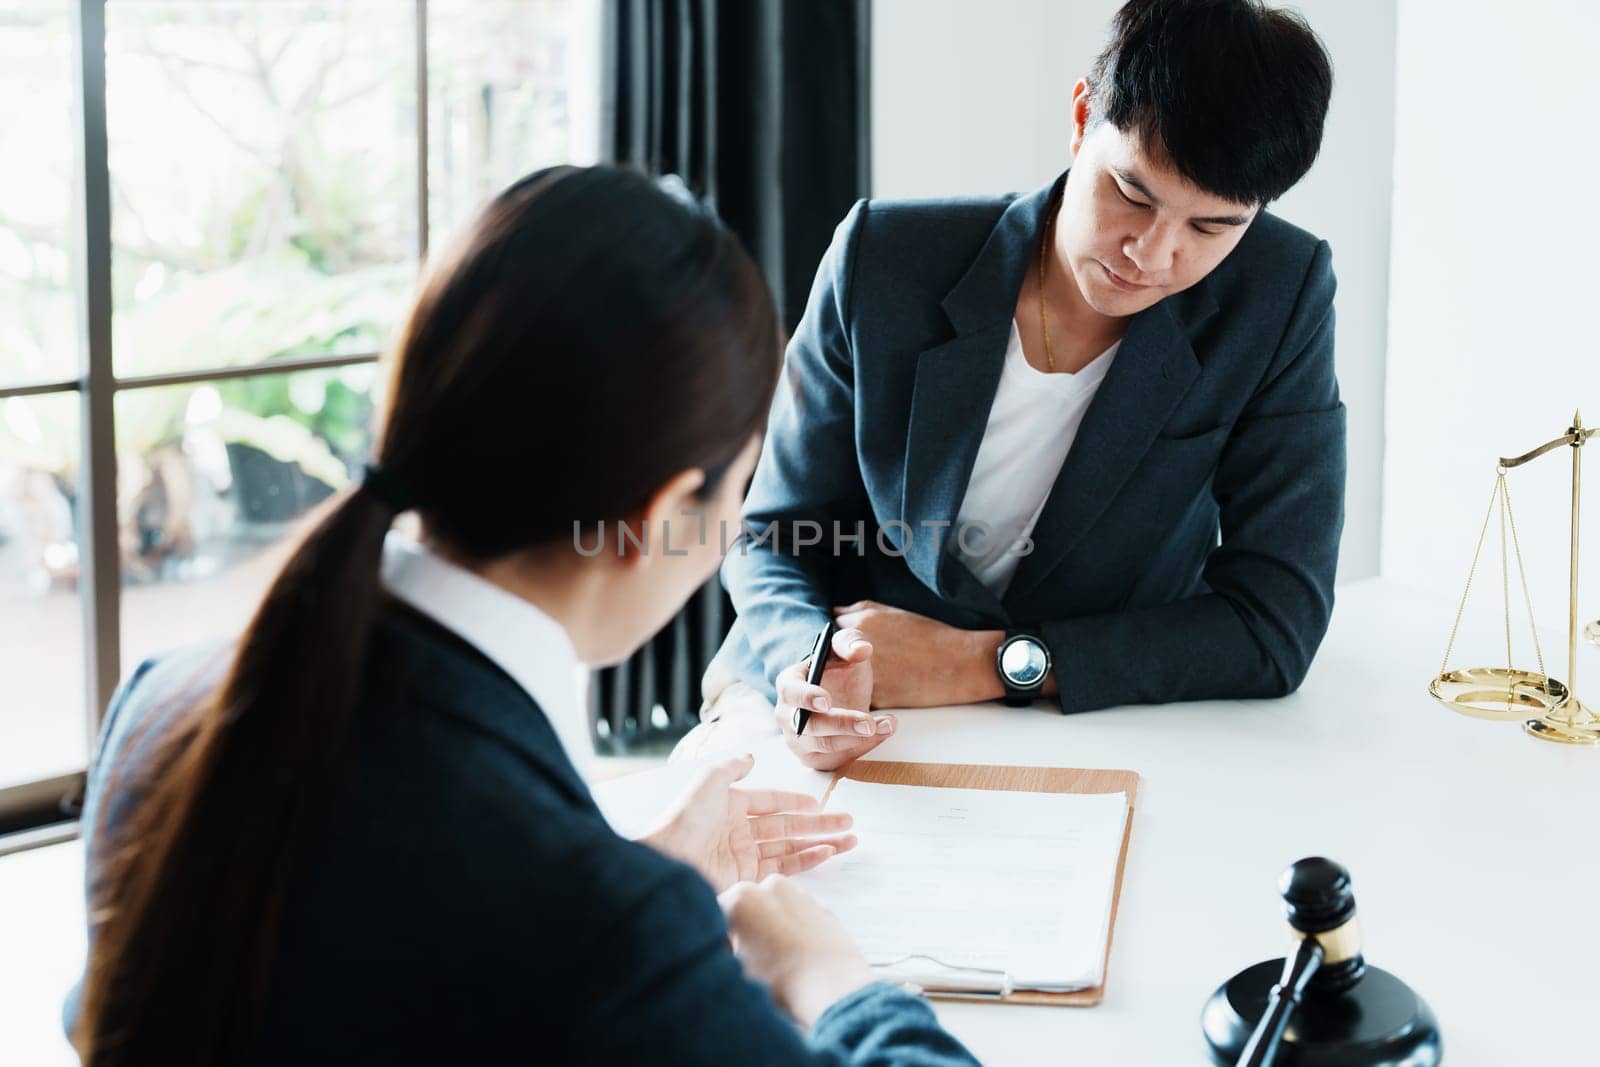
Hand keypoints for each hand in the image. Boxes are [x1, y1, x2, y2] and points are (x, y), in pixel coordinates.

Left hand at [640, 754, 856, 892]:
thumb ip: (732, 768)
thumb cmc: (684, 818)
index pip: (771, 802)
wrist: (667, 860)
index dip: (795, 802)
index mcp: (731, 806)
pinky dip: (807, 860)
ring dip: (820, 843)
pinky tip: (827, 853)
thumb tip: (751, 757)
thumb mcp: (708, 781)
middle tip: (848, 822)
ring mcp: (744, 856)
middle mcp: (739, 831)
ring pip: (791, 848)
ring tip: (849, 840)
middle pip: (787, 826)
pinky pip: (783, 867)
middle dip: (819, 825)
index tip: (819, 803)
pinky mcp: (747, 878)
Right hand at [720, 874, 874, 1027]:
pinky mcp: (821, 906)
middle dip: (745, 929)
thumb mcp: (736, 970)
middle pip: (746, 906)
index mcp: (741, 899)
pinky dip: (794, 930)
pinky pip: (799, 916)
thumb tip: (725, 951)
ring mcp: (800, 894)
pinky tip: (797, 956)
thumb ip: (724, 953)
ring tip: (778, 960)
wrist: (832, 986)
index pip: (717, 915)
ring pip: (774, 908)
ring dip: (771, 927)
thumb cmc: (782, 981)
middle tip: (752, 960)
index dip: (719, 940)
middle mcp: (770, 887)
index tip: (728, 958)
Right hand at [775, 625, 895, 770]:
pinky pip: (835, 760)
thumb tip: (862, 649)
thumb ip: (851, 642)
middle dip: (841, 725)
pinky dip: (860, 749)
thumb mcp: (844, 649)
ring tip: (888, 724)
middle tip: (870, 723)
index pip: (791, 692)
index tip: (827, 701)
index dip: (807, 698)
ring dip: (858, 740)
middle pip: (808, 727)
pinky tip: (880, 734)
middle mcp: (787, 715)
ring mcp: (797, 740)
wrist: (839, 692)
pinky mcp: (813, 757)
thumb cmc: (837, 668)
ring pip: (824, 748)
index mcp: (788, 683)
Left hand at [833, 600, 1003, 707]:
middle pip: (832, 656)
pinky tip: (881, 688)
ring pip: (844, 679)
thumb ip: (860, 611)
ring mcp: (865, 677)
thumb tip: (835, 614)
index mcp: (861, 625)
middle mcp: (856, 651)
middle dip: (838, 659)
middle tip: (854, 660)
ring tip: (869, 675)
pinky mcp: (875, 699)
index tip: (841, 643)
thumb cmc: (931, 635)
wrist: (959, 664)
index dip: (836, 637)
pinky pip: (859, 696)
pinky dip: (863, 694)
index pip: (831, 630)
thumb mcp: (894, 612)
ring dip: (848, 678)